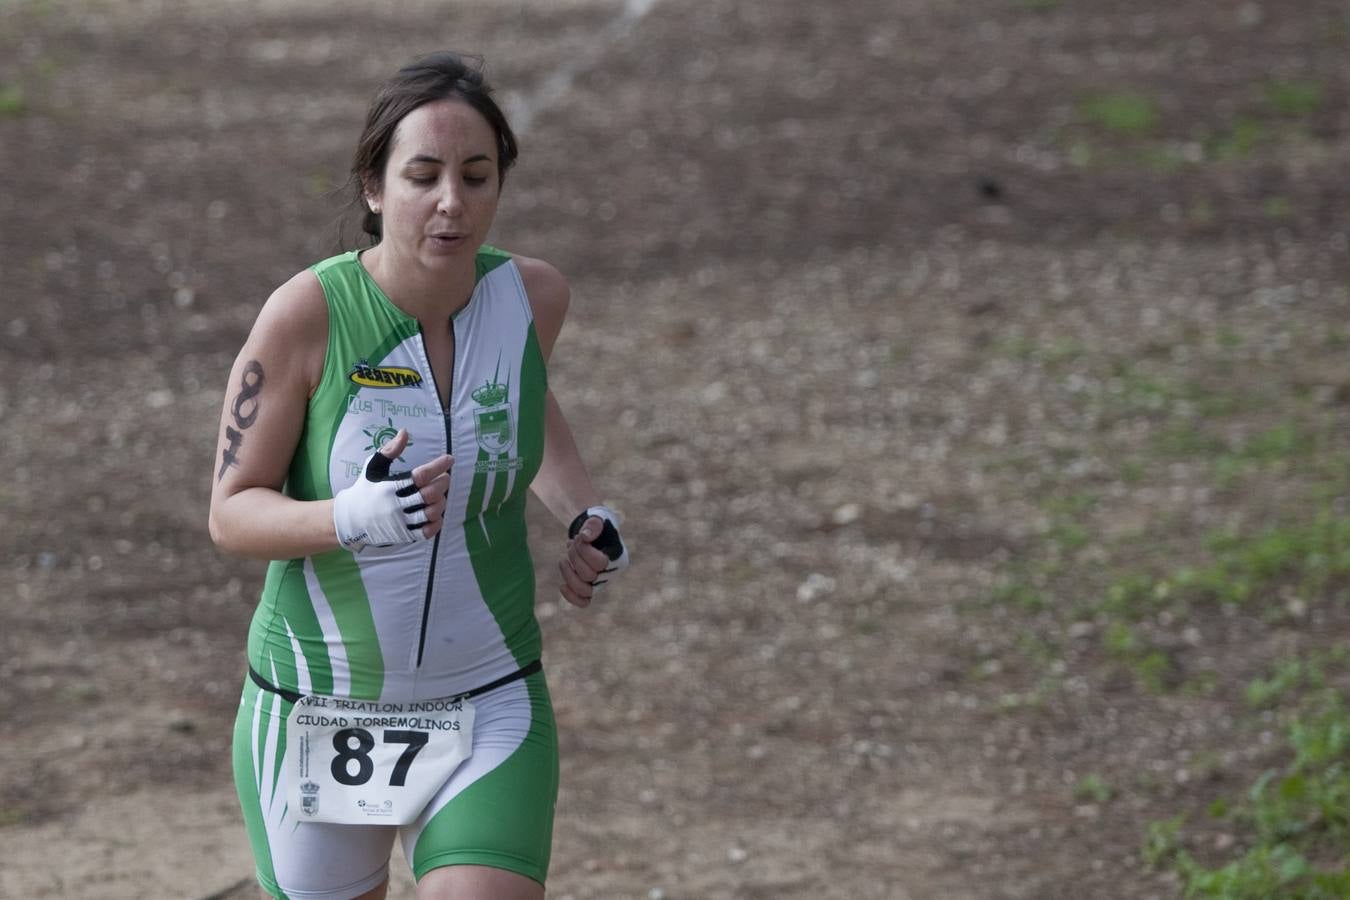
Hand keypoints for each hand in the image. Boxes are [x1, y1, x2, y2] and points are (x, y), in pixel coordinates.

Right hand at [332, 429, 452, 550]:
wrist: (350, 520)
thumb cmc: (365, 490)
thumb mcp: (372, 467)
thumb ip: (389, 450)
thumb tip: (405, 432)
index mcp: (389, 487)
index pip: (421, 475)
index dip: (438, 466)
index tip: (449, 459)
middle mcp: (396, 506)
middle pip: (430, 494)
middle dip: (443, 483)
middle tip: (445, 477)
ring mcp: (401, 522)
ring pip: (432, 512)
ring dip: (442, 501)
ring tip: (440, 494)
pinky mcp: (404, 535)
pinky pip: (428, 531)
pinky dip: (437, 521)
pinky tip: (436, 512)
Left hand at [558, 506, 629, 606]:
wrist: (592, 532)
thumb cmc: (596, 524)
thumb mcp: (596, 518)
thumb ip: (593, 524)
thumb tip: (586, 536)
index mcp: (619, 558)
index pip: (600, 563)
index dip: (584, 550)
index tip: (580, 536)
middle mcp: (611, 573)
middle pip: (589, 576)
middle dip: (574, 556)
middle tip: (572, 544)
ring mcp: (600, 582)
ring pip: (585, 591)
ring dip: (568, 574)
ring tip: (563, 560)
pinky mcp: (590, 587)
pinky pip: (583, 601)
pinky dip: (571, 596)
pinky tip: (562, 585)